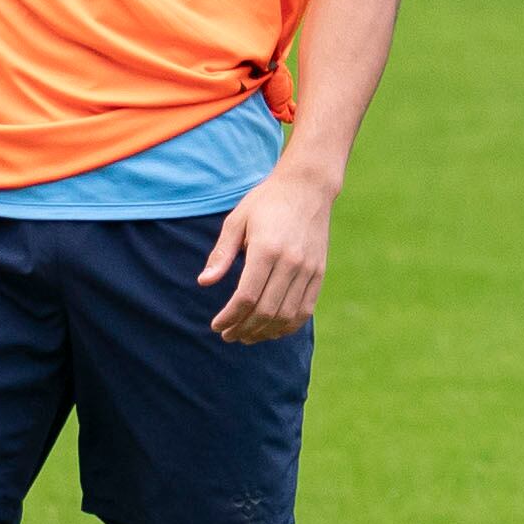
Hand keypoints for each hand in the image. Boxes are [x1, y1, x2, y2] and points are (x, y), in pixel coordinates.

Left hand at [200, 169, 334, 343]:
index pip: (247, 296)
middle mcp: (291, 262)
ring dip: (264, 332)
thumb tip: (204, 282)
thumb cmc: (266, 202)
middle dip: (243, 329)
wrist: (308, 187)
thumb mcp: (237, 221)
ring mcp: (308, 269)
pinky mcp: (319, 273)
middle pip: (266, 311)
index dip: (230, 317)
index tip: (216, 325)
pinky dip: (287, 326)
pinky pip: (305, 310)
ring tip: (247, 336)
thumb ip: (222, 254)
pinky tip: (271, 330)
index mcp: (266, 249)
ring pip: (286, 315)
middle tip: (228, 335)